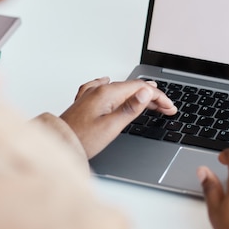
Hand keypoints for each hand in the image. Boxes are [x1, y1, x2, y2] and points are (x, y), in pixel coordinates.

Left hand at [60, 77, 176, 157]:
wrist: (59, 144)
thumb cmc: (82, 139)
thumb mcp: (112, 126)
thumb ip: (130, 108)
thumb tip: (146, 93)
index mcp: (107, 93)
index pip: (140, 88)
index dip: (159, 97)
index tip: (169, 107)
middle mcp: (99, 90)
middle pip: (132, 88)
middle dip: (152, 97)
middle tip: (167, 108)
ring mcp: (91, 95)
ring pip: (121, 90)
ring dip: (138, 96)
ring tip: (151, 103)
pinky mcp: (85, 102)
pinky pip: (103, 89)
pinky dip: (116, 90)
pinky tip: (110, 83)